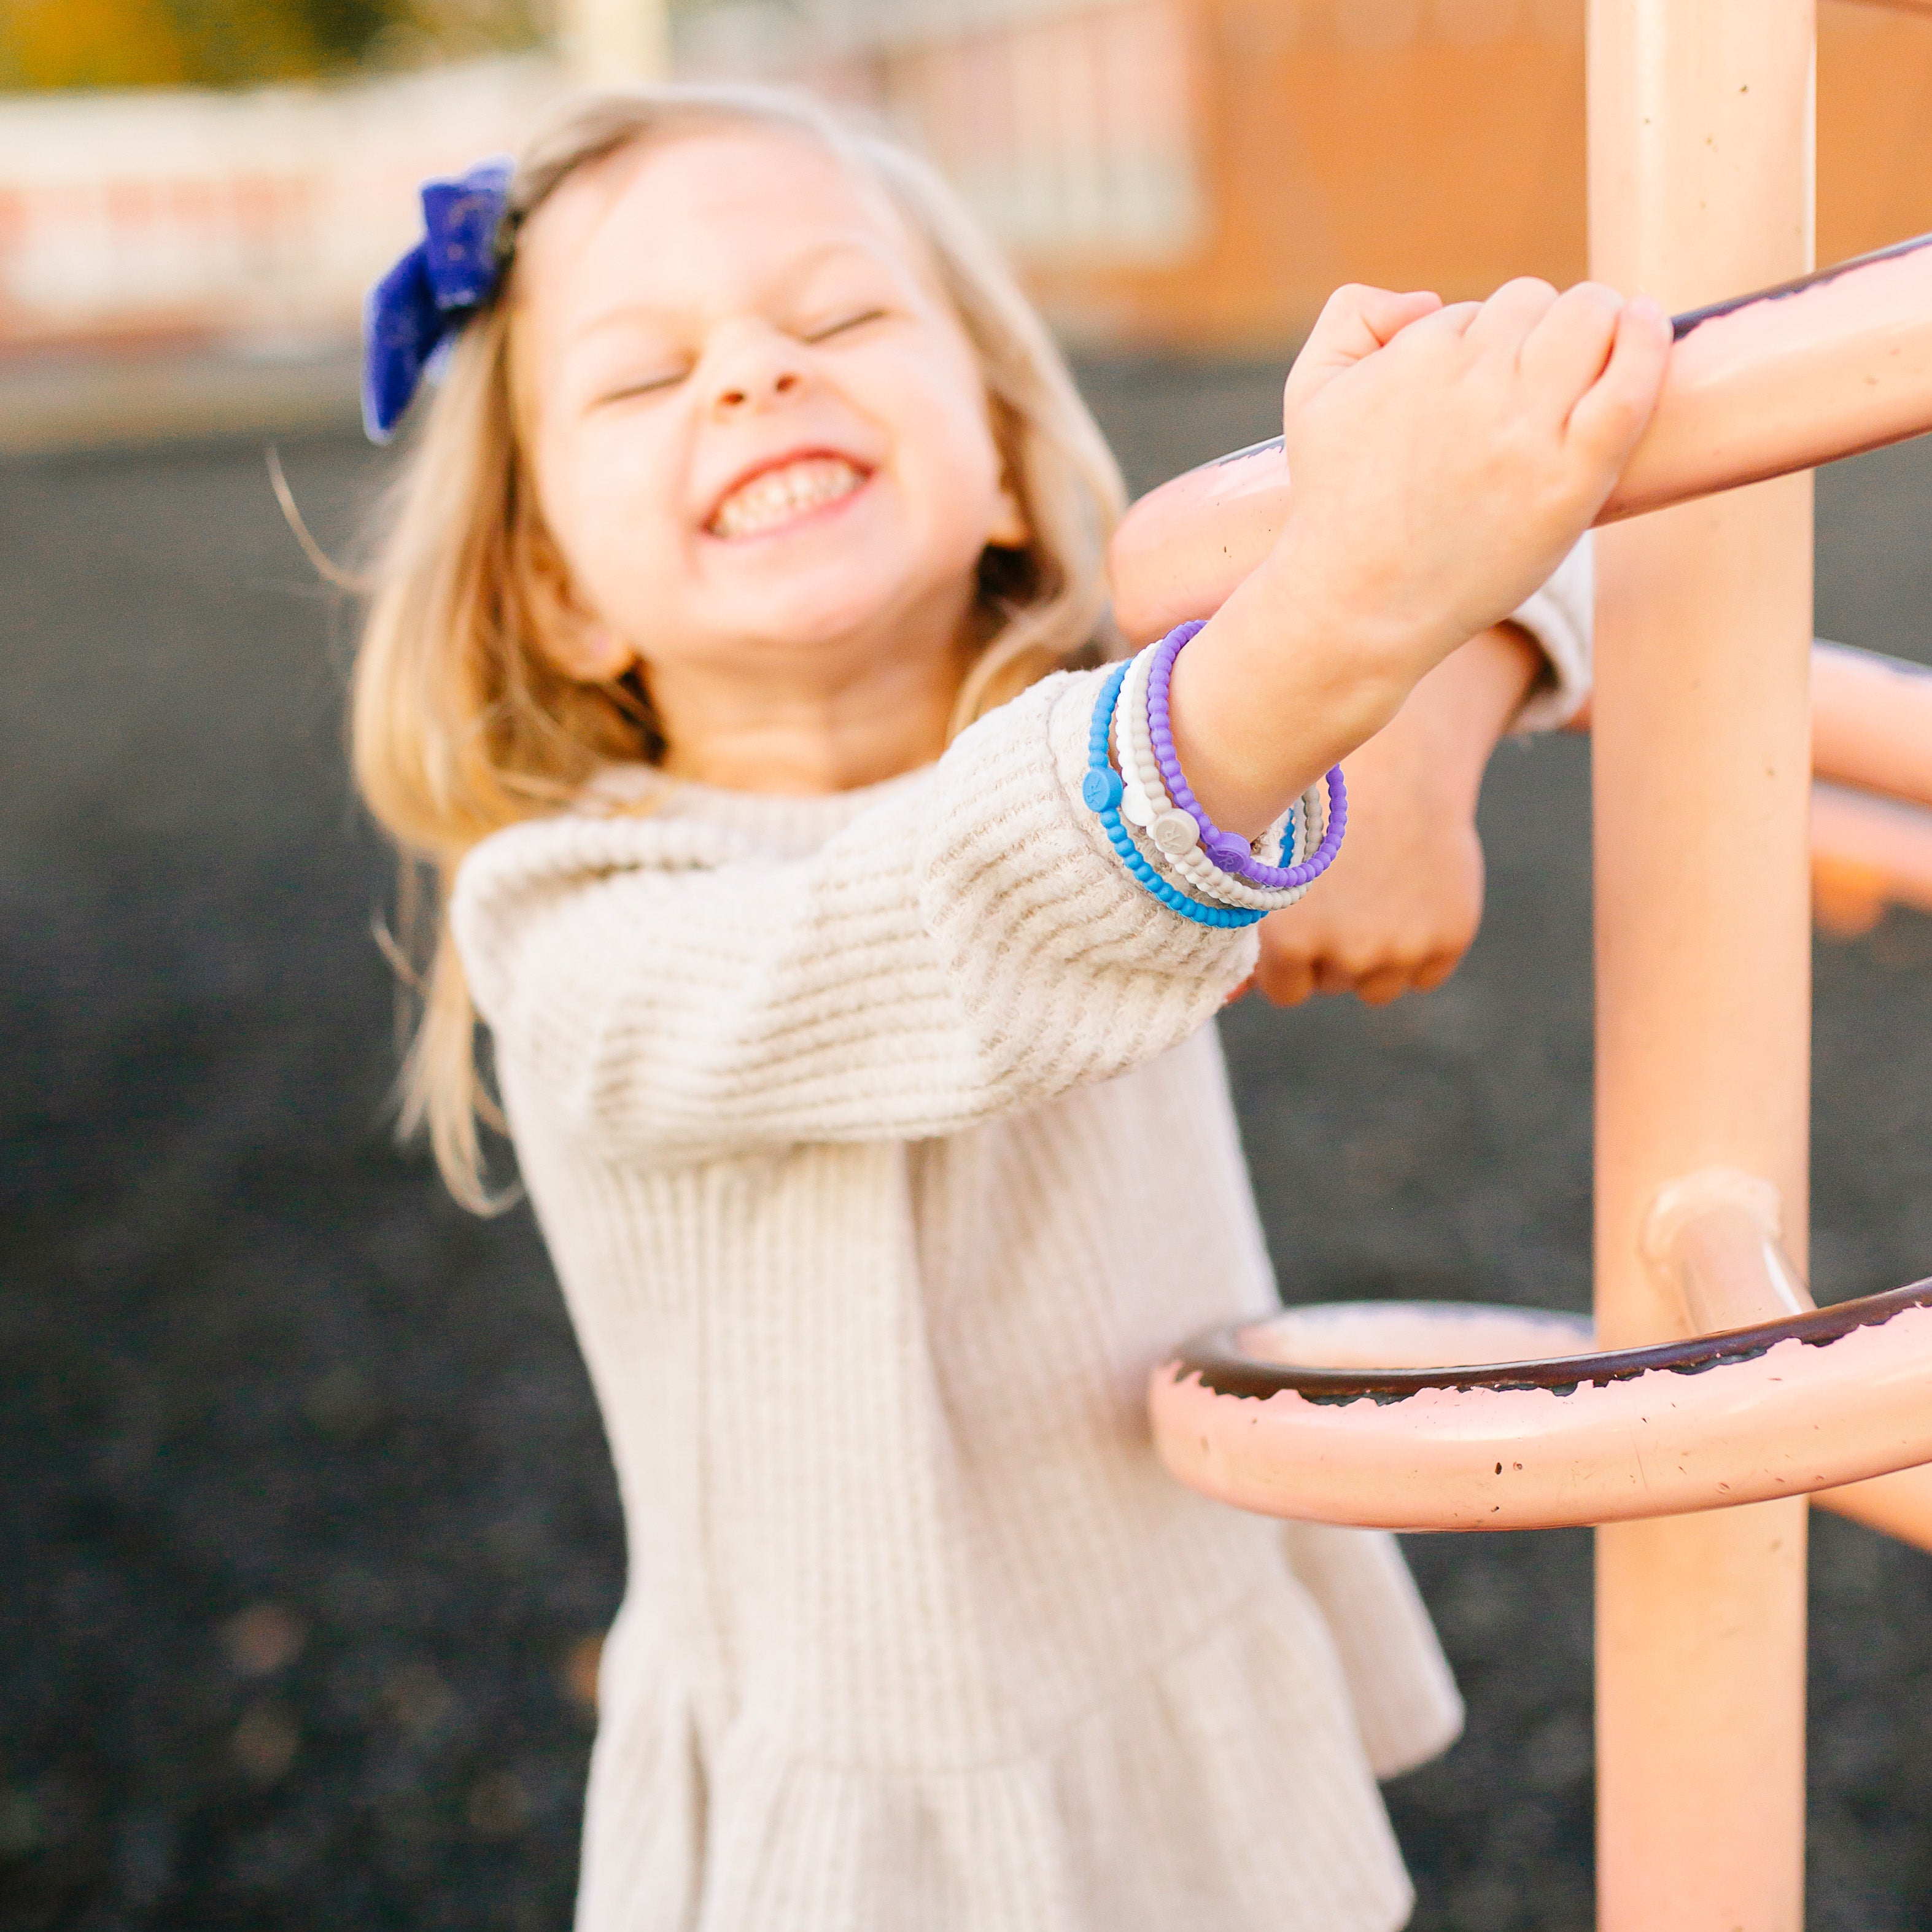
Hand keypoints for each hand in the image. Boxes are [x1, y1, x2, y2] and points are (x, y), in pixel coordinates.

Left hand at [1241, 623, 1541, 1007]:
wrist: (1396, 763)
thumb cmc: (1318, 814)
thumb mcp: (1269, 871)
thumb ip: (1251, 935)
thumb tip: (1229, 998)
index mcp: (1289, 941)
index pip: (1283, 990)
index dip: (1291, 955)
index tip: (1300, 917)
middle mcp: (1345, 952)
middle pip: (1332, 984)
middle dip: (1331, 951)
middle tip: (1341, 891)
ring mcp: (1401, 949)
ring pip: (1377, 988)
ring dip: (1375, 956)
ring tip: (1372, 893)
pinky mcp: (1449, 937)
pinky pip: (1426, 976)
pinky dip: (1421, 948)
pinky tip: (1408, 895)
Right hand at [1273, 277, 1666, 657]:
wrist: (1356, 604)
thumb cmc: (1335, 505)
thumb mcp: (1310, 393)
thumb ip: (1352, 316)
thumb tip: (1426, 300)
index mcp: (1418, 356)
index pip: (1479, 309)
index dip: (1482, 346)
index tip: (1472, 395)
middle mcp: (1473, 385)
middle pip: (1536, 302)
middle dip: (1537, 328)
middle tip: (1530, 382)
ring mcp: (1525, 433)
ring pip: (1587, 323)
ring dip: (1593, 326)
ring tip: (1584, 363)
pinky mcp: (1569, 480)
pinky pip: (1630, 387)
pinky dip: (1648, 344)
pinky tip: (1647, 324)